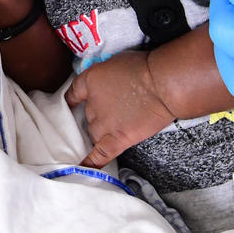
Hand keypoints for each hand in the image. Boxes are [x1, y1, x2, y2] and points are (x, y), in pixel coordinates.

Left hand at [67, 51, 174, 168]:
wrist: (162, 84)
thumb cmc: (144, 68)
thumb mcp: (116, 62)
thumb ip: (106, 77)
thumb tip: (109, 86)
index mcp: (89, 82)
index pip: (73, 94)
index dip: (72, 101)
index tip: (71, 105)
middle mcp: (91, 105)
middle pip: (86, 115)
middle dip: (95, 115)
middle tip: (112, 112)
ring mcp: (103, 124)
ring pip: (93, 133)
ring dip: (100, 132)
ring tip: (115, 128)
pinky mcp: (117, 139)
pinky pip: (100, 155)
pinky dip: (91, 163)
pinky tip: (84, 169)